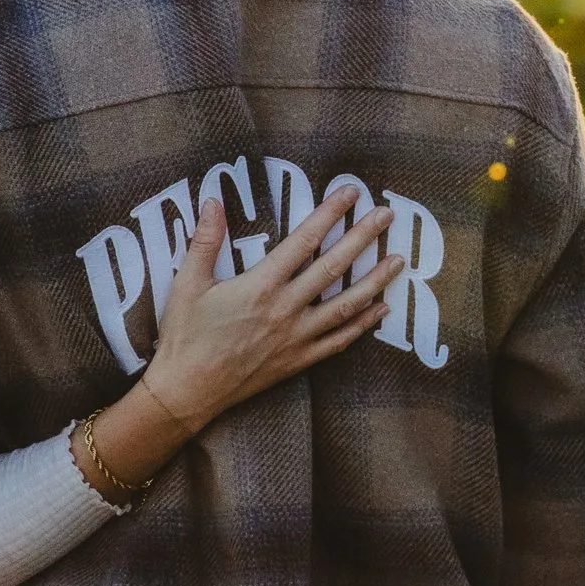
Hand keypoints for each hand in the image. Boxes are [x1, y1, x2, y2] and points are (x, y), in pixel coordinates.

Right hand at [143, 188, 401, 431]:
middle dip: (362, 238)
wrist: (187, 391)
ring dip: (375, 280)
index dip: (329, 214)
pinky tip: (381, 309)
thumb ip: (205, 241)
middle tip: (387, 216)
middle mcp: (285, 310)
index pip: (303, 241)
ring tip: (399, 260)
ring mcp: (296, 337)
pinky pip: (339, 340)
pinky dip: (363, 324)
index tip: (351, 193)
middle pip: (334, 268)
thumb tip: (214, 200)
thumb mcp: (188, 283)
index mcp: (260, 286)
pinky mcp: (299, 360)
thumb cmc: (185, 336)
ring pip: (346, 305)